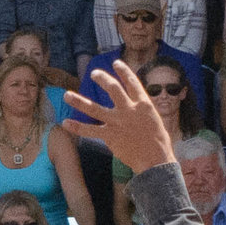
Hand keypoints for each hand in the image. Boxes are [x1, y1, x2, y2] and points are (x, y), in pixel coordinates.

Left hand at [62, 60, 177, 176]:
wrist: (156, 161)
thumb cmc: (159, 144)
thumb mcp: (155, 121)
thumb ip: (143, 112)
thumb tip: (136, 106)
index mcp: (143, 105)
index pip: (132, 82)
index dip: (123, 71)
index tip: (116, 63)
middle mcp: (129, 110)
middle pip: (112, 88)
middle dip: (102, 79)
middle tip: (93, 74)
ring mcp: (118, 122)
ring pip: (94, 108)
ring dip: (79, 101)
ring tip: (67, 95)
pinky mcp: (110, 136)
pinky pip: (90, 130)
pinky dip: (77, 127)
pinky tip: (66, 123)